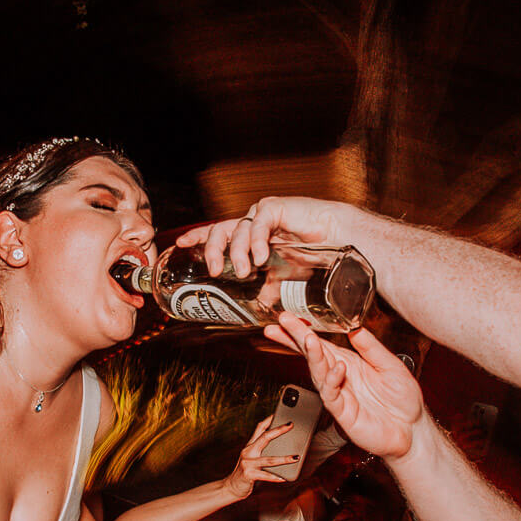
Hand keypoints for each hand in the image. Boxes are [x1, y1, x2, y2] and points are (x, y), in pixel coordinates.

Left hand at [173, 197, 357, 277]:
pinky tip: (261, 257)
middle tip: (211, 269)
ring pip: (237, 229)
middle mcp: (252, 225)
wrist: (341, 240)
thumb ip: (268, 290)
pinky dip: (257, 241)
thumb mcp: (284, 279)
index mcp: (248, 238)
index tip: (179, 244)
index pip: (216, 235)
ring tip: (244, 271)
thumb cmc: (313, 255)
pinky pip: (259, 223)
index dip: (197, 238)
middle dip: (211, 250)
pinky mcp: (277, 208)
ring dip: (237, 252)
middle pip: (219, 231)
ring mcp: (263, 215)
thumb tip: (257, 312)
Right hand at [220, 415, 296, 498]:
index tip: (280, 413)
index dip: (269, 419)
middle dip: (279, 430)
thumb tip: (283, 448)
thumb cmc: (246, 472)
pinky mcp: (248, 474)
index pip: (259, 428)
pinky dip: (275, 477)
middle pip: (265, 437)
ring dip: (284, 459)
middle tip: (290, 425)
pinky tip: (284, 478)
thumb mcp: (252, 459)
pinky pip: (265, 475)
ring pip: (269, 459)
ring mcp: (247, 463)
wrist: (231, 487)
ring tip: (295, 457)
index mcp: (250, 446)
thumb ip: (263, 452)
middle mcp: (248, 452)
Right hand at [266, 314, 425, 460]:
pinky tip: (338, 368)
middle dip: (296, 338)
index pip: (321, 344)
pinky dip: (333, 381)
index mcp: (348, 363)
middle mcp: (340, 377)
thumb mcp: (390, 365)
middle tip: (281, 323)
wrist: (412, 430)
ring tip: (308, 339)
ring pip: (319, 373)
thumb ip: (371, 347)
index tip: (288, 318)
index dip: (303, 332)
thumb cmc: (402, 401)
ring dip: (313, 356)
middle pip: (312, 355)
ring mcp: (339, 395)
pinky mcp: (343, 412)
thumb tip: (354, 328)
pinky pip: (333, 395)